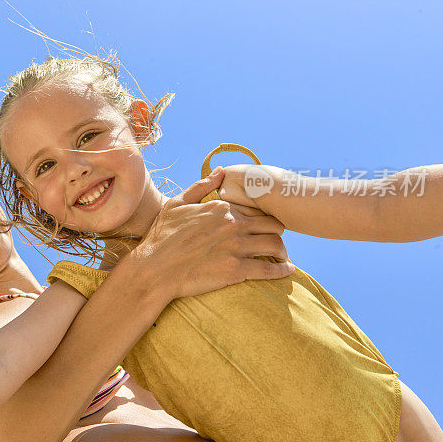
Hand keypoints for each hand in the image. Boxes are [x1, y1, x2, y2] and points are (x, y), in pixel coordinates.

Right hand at [131, 167, 293, 299]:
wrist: (155, 268)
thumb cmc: (163, 236)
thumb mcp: (178, 203)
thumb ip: (202, 186)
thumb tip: (221, 171)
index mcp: (222, 208)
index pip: (256, 208)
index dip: (263, 215)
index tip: (264, 223)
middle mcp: (233, 225)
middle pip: (272, 225)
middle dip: (277, 232)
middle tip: (275, 239)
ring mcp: (237, 248)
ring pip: (275, 245)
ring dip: (282, 251)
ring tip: (281, 256)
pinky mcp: (236, 270)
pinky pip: (269, 269)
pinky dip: (282, 270)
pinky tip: (287, 270)